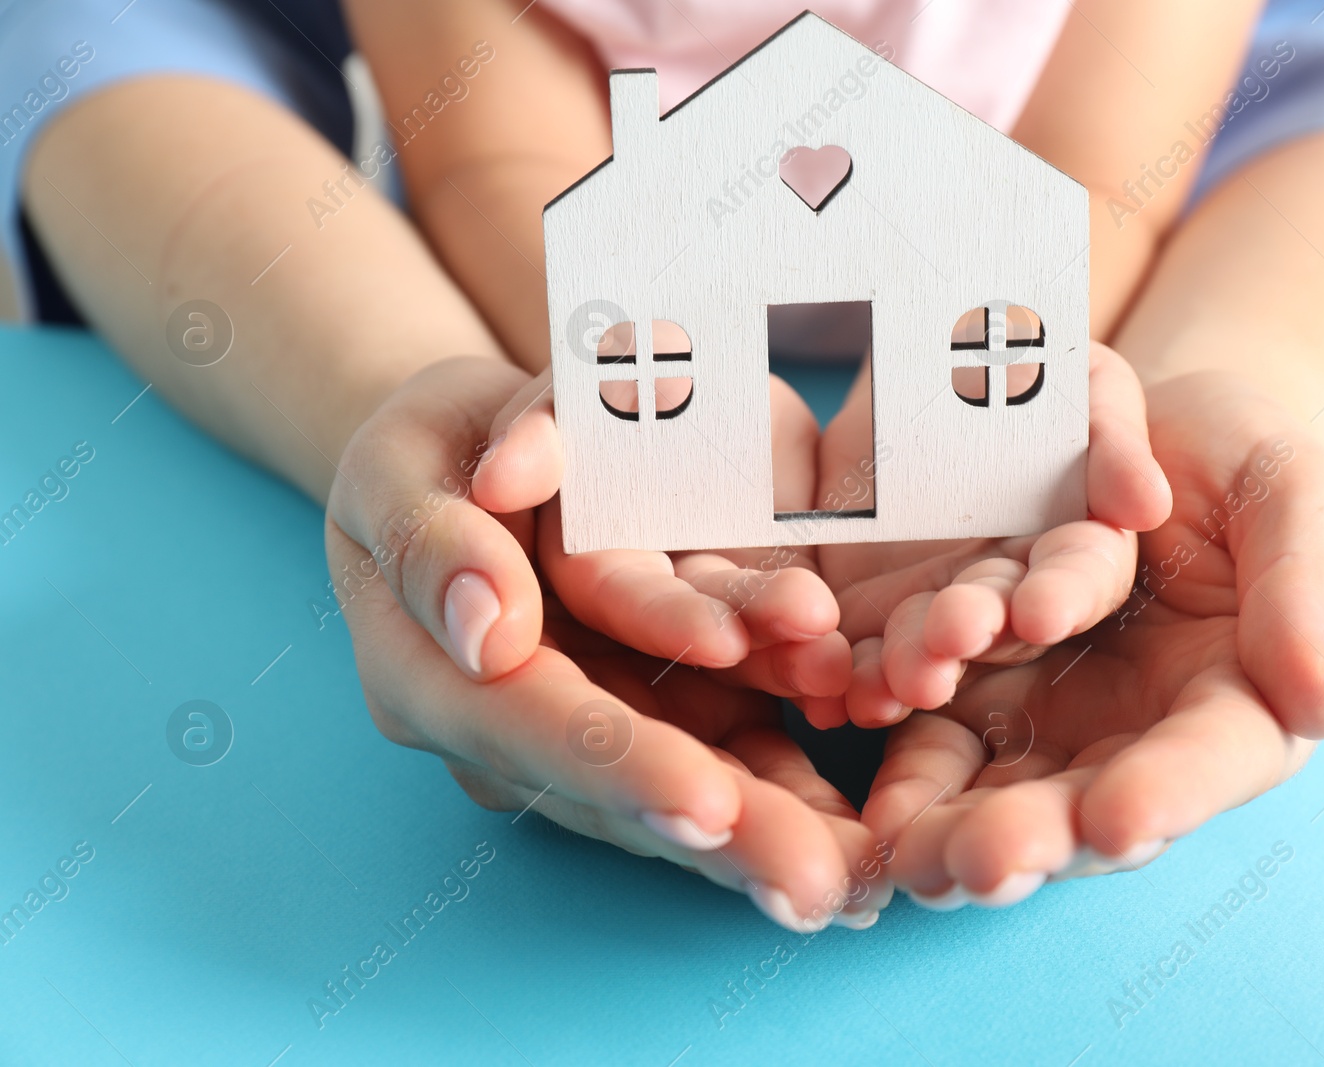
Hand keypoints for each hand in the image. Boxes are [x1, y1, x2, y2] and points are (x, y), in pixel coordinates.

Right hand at [327, 358, 885, 928]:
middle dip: (726, 835)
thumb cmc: (430, 452)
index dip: (621, 765)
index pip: (532, 726)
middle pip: (624, 790)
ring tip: (865, 875)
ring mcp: (594, 726)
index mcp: (432, 677)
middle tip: (819, 883)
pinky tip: (862, 830)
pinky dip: (794, 788)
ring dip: (778, 828)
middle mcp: (516, 729)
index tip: (708, 806)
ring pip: (689, 787)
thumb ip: (433, 540)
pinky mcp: (661, 709)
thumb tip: (487, 630)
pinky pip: (731, 751)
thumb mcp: (402, 463)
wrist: (476, 456)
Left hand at [817, 343, 1172, 725]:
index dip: (1063, 594)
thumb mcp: (1079, 379)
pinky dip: (844, 674)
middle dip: (972, 635)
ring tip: (884, 685)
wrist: (918, 365)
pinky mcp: (867, 610)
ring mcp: (937, 606)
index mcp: (1073, 539)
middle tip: (948, 637)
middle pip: (999, 627)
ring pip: (927, 652)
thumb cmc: (1023, 367)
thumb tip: (1147, 505)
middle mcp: (1011, 587)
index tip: (1039, 613)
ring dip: (908, 672)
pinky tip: (830, 691)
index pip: (1080, 576)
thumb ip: (1112, 436)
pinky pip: (856, 649)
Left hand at [859, 371, 1323, 907]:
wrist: (1138, 430)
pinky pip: (933, 734)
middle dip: (1032, 837)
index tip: (1118, 821)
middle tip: (979, 865)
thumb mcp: (1295, 499)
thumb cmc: (1241, 463)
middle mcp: (1136, 736)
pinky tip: (869, 785)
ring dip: (949, 818)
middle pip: (1086, 804)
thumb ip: (1308, 592)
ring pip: (998, 788)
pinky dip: (902, 758)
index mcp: (1235, 705)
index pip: (1207, 762)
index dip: (1165, 795)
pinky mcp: (976, 688)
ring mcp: (1049, 718)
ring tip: (906, 845)